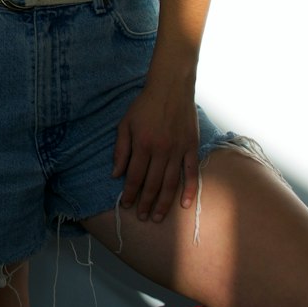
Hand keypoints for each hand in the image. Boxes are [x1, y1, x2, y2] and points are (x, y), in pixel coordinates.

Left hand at [112, 81, 199, 221]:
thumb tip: (115, 174)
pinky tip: (185, 204)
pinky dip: (189, 190)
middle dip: (145, 203)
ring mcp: (177, 150)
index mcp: (142, 144)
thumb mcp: (125, 124)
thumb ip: (120, 150)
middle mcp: (160, 150)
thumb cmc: (144, 106)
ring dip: (163, 202)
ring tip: (157, 217)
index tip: (126, 205)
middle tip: (142, 218)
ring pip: (170, 183)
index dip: (130, 193)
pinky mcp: (191, 148)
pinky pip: (191, 173)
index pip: (134, 176)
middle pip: (152, 184)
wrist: (170, 88)